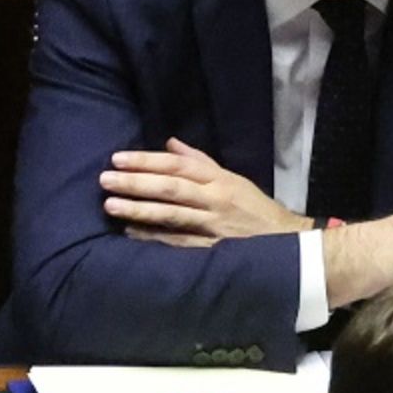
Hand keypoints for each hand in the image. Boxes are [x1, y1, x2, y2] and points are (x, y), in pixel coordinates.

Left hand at [102, 139, 307, 245]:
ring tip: (110, 205)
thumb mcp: (233, 179)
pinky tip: (130, 233)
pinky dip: (152, 237)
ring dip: (139, 210)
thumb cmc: (254, 209)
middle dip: (137, 183)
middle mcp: (215, 200)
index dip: (147, 161)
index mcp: (220, 180)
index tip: (118, 158)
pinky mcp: (211, 249)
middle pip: (171, 188)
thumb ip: (200, 162)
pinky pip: (177, 242)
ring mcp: (212, 226)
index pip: (178, 166)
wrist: (286, 242)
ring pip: (171, 215)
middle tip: (106, 179)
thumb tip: (170, 143)